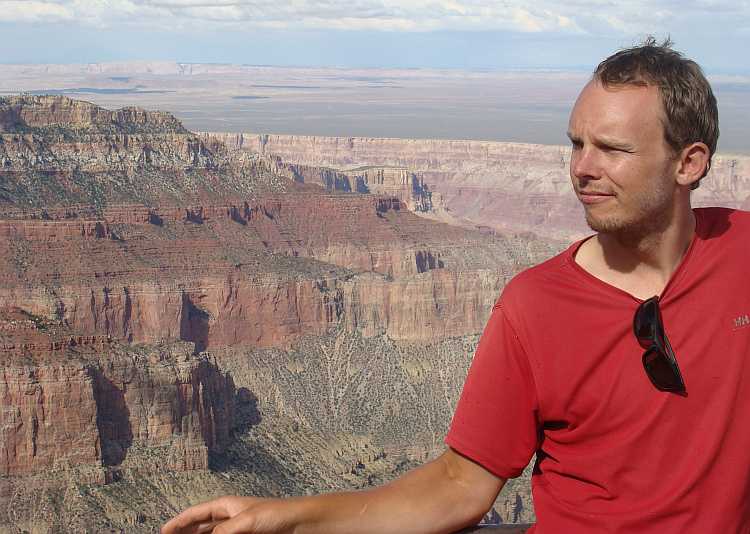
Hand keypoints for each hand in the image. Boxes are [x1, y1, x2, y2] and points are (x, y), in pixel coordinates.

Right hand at [161, 495, 294, 533]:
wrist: (301, 523)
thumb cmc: (278, 514)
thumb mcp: (246, 522)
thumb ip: (223, 533)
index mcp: (227, 505)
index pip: (196, 513)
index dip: (179, 522)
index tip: (163, 531)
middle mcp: (229, 517)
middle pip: (200, 526)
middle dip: (185, 533)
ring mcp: (237, 529)